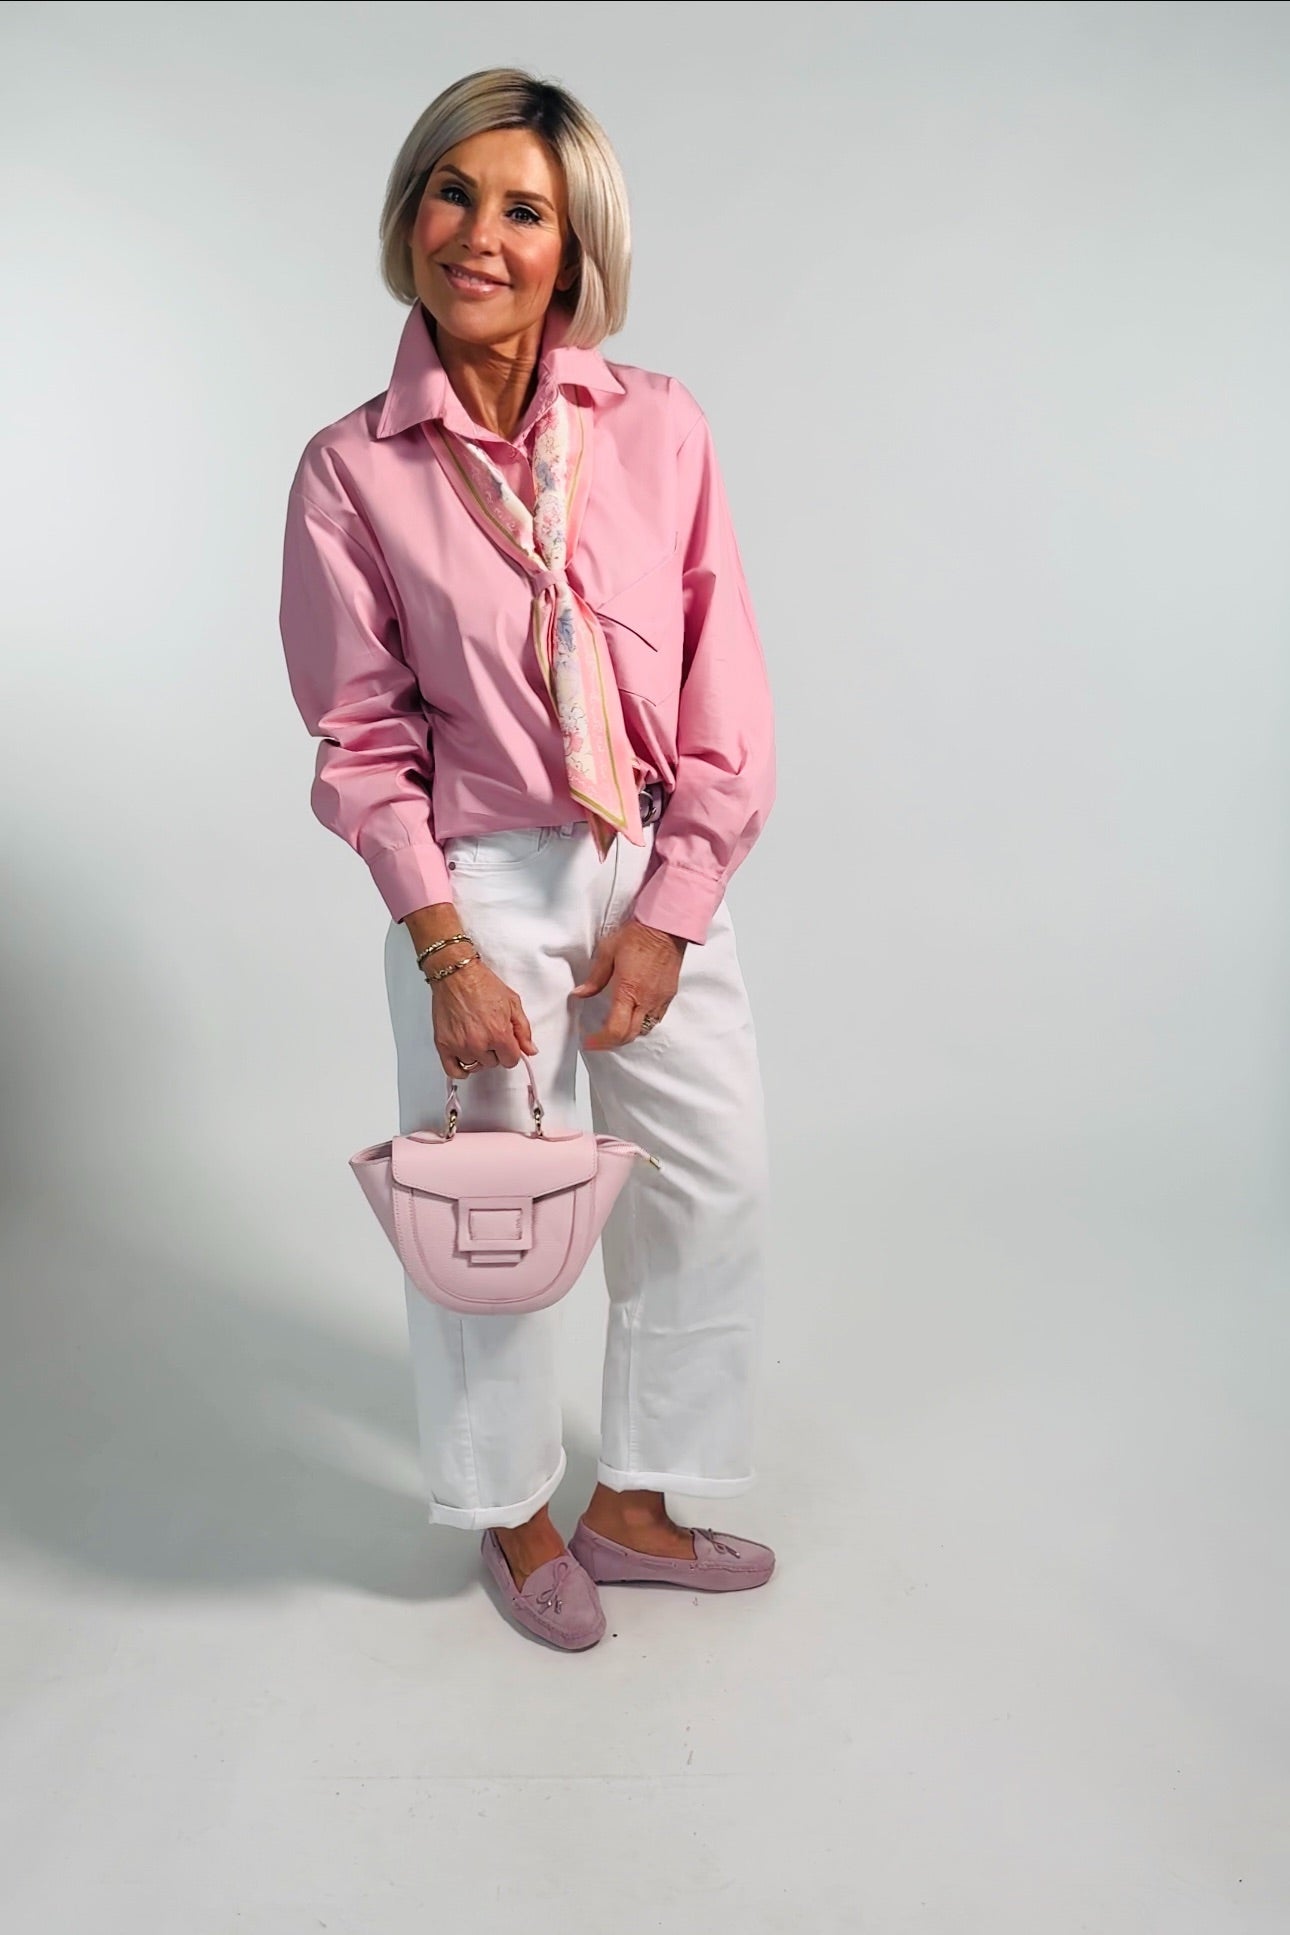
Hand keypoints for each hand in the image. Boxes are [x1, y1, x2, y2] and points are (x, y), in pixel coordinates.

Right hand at [430, 957, 537, 1078]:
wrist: (457, 974)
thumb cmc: (481, 984)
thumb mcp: (512, 1003)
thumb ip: (524, 1030)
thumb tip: (530, 1050)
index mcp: (499, 1034)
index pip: (511, 1061)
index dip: (511, 1052)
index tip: (507, 1045)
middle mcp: (479, 1043)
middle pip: (493, 1063)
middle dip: (494, 1051)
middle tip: (489, 1034)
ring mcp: (460, 1045)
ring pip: (475, 1065)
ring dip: (477, 1056)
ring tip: (475, 1038)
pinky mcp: (443, 1044)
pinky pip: (453, 1070)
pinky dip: (460, 1069)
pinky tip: (464, 1060)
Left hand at [572, 918, 685, 1048]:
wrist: (666, 926)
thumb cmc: (637, 935)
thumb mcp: (608, 952)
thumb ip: (594, 978)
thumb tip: (580, 993)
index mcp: (628, 990)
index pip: (616, 1029)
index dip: (601, 1041)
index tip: (590, 1041)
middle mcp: (646, 1000)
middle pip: (630, 1035)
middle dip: (612, 1042)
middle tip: (598, 1039)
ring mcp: (660, 999)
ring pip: (644, 1029)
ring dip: (628, 1033)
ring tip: (615, 1027)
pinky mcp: (669, 995)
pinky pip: (656, 1019)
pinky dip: (643, 1023)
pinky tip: (634, 1014)